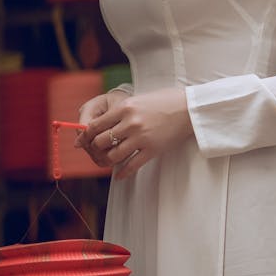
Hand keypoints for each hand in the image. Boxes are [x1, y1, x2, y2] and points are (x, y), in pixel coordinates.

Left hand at [78, 87, 193, 179]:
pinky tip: (119, 175)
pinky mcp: (152, 150)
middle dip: (96, 148)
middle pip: (100, 141)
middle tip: (98, 150)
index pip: (95, 125)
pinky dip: (123, 173)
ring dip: (108, 160)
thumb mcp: (138, 99)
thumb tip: (100, 123)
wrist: (190, 108)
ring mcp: (141, 138)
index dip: (86, 135)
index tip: (85, 139)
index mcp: (125, 107)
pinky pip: (131, 166)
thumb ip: (120, 111)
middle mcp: (130, 123)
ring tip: (110, 160)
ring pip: (113, 156)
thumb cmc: (165, 101)